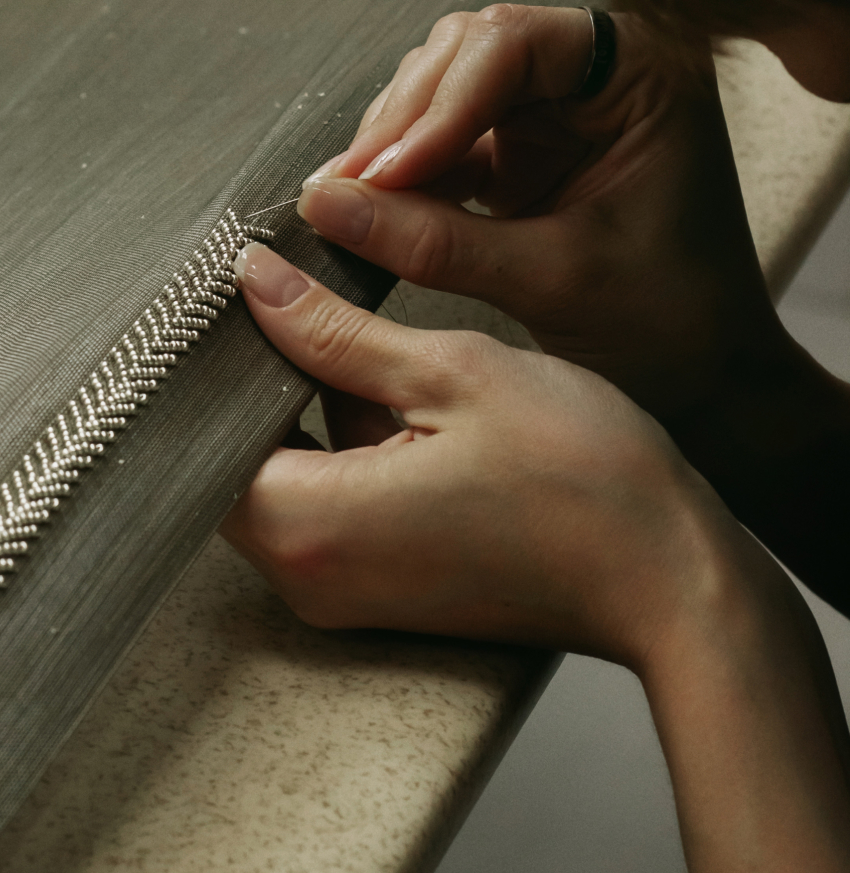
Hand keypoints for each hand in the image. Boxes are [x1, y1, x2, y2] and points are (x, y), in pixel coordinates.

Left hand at [221, 243, 739, 663]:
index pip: (197, 439)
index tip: (231, 301)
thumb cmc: (585, 481)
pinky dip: (341, 446)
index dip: (210, 365)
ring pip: (280, 478)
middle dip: (256, 381)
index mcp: (309, 526)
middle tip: (286, 300)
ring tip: (343, 335)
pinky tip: (387, 390)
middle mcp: (306, 578)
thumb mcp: (451, 372)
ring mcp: (342, 593)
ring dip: (302, 410)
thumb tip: (253, 279)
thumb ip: (333, 330)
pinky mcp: (380, 591)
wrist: (675, 582)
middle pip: (230, 460)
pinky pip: (325, 505)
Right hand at [298, 3, 780, 418]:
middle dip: (404, 121)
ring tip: (349, 203)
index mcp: (641, 75)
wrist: (704, 380)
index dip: (442, 102)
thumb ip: (436, 241)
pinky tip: (363, 209)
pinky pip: (436, 141)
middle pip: (465, 54)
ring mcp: (551, 110)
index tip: (389, 173)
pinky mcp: (515, 151)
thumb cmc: (672, 324)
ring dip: (391, 145)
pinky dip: (397, 176)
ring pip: (438, 90)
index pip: (516, 44)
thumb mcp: (553, 280)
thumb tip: (326, 203)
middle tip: (351, 189)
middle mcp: (595, 74)